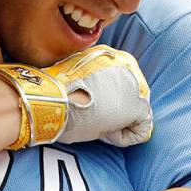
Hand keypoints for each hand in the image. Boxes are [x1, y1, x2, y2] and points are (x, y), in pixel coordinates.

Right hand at [0, 45, 151, 148]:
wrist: (49, 100)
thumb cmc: (54, 95)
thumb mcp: (72, 79)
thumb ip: (89, 82)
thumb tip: (92, 99)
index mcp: (108, 53)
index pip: (118, 83)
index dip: (105, 100)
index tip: (87, 106)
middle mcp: (125, 63)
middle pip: (130, 96)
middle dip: (115, 112)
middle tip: (92, 117)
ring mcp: (133, 84)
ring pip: (135, 112)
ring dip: (118, 123)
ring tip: (95, 124)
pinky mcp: (137, 105)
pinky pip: (140, 129)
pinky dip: (123, 137)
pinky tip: (105, 133)